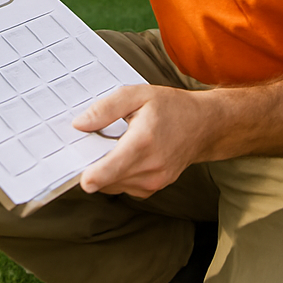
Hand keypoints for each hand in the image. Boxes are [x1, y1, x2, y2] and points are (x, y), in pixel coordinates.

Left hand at [73, 85, 213, 198]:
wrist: (203, 125)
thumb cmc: (171, 107)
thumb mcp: (136, 95)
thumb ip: (106, 109)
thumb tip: (79, 124)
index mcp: (143, 142)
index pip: (111, 169)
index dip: (92, 176)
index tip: (81, 178)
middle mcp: (150, 167)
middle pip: (108, 179)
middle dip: (94, 165)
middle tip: (95, 143)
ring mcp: (155, 181)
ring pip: (115, 185)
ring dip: (106, 171)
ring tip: (116, 145)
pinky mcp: (155, 187)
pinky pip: (126, 187)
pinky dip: (118, 175)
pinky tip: (125, 155)